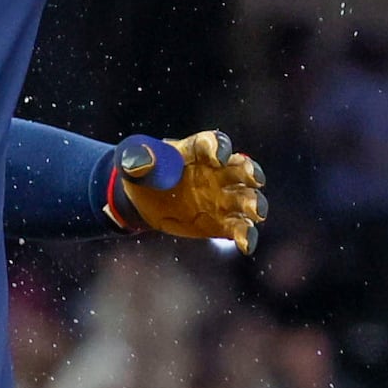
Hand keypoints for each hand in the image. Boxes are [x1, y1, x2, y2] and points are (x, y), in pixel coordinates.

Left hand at [119, 130, 265, 251]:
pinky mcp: (221, 223)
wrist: (142, 200)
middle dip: (250, 172)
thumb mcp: (131, 159)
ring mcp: (222, 198)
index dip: (218, 148)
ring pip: (247, 198)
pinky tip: (246, 245)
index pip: (213, 142)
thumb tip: (142, 162)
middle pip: (241, 168)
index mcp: (197, 150)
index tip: (216, 157)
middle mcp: (217, 172)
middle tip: (255, 179)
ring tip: (256, 214)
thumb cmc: (141, 171)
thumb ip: (137, 157)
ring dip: (254, 204)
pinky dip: (246, 236)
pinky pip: (240, 228)